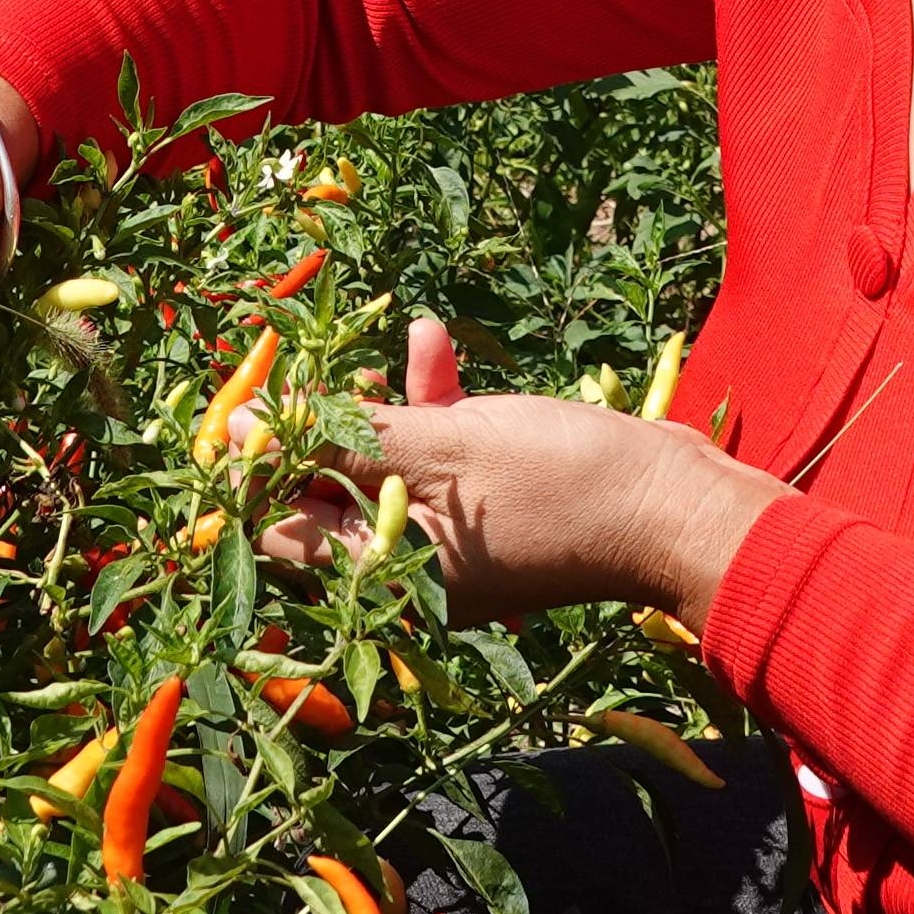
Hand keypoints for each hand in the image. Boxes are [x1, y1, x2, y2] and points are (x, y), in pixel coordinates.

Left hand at [262, 318, 786, 627]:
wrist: (673, 505)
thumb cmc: (556, 482)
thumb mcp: (440, 448)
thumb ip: (339, 436)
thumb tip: (240, 430)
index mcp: (381, 575)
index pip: (277, 526)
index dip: (257, 459)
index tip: (254, 397)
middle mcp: (403, 568)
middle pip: (324, 490)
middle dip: (319, 417)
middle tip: (312, 358)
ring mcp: (443, 540)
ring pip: (378, 461)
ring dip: (378, 398)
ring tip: (388, 342)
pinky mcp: (480, 508)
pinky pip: (430, 456)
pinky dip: (429, 404)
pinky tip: (433, 337)